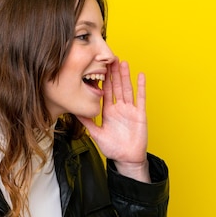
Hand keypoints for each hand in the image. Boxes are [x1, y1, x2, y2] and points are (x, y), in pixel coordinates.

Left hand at [77, 59, 150, 182]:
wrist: (127, 159)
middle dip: (113, 73)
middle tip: (110, 57)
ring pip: (127, 89)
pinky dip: (141, 87)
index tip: (99, 67)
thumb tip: (74, 113)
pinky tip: (140, 75)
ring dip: (125, 76)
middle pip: (116, 86)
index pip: (105, 92)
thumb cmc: (113, 148)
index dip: (102, 80)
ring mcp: (130, 110)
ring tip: (122, 62)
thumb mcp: (96, 134)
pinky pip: (140, 98)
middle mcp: (119, 108)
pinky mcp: (140, 114)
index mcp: (108, 111)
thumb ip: (87, 123)